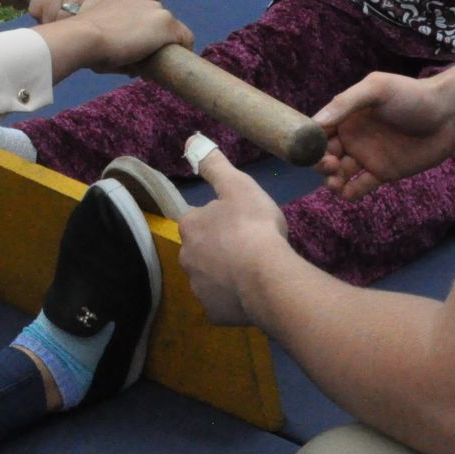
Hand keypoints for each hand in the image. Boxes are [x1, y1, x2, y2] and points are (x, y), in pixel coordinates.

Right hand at [38, 0, 192, 76]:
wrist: (82, 37)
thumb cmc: (82, 40)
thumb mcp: (97, 33)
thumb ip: (113, 41)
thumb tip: (131, 66)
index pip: (141, 10)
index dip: (140, 29)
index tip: (134, 46)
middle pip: (156, 18)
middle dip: (152, 36)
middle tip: (143, 57)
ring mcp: (156, 9)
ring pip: (169, 28)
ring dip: (163, 43)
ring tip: (156, 63)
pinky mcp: (166, 24)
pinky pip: (185, 37)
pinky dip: (182, 49)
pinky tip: (175, 63)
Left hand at [179, 149, 293, 325]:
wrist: (268, 277)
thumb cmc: (253, 226)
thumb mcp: (237, 185)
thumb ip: (214, 164)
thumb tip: (191, 140)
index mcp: (190, 226)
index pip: (197, 219)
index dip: (218, 219)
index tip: (239, 223)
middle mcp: (187, 258)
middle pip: (202, 249)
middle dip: (220, 248)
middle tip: (249, 246)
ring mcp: (199, 288)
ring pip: (211, 277)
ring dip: (226, 274)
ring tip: (254, 271)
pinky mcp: (213, 313)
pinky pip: (221, 304)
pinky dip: (233, 300)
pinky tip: (252, 294)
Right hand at [313, 71, 454, 201]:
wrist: (449, 114)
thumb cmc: (412, 96)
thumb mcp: (377, 89)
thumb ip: (346, 103)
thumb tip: (316, 123)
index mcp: (347, 115)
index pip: (319, 131)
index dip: (310, 142)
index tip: (309, 150)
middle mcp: (354, 137)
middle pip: (325, 155)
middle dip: (321, 163)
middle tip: (331, 165)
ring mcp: (368, 156)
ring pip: (339, 174)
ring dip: (332, 180)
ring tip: (337, 182)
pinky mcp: (384, 173)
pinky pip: (360, 187)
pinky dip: (350, 193)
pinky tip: (348, 192)